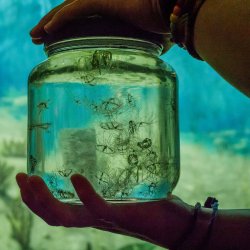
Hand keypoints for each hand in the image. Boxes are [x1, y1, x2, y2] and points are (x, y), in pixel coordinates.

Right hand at [16, 173, 192, 248]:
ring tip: (33, 179)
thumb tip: (118, 153)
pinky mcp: (121, 216)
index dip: (38, 199)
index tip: (27, 177)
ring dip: (45, 200)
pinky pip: (96, 208)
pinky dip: (84, 194)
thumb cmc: (156, 206)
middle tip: (21, 177)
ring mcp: (106, 219)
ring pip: (65, 217)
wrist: (178, 224)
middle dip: (32, 199)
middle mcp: (95, 218)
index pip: (59, 210)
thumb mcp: (131, 189)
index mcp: (95, 211)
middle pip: (54, 216)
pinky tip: (75, 176)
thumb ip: (121, 177)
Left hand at [30, 0, 169, 43]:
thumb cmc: (166, 26)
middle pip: (69, 13)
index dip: (66, 28)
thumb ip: (143, 48)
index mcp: (111, 12)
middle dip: (51, 25)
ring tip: (34, 37)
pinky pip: (76, 10)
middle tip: (37, 38)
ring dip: (49, 22)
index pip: (82, 19)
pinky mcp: (105, 0)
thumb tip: (146, 60)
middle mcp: (104, 3)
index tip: (54, 41)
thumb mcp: (149, 41)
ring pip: (67, 10)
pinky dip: (60, 19)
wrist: (175, 12)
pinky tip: (46, 30)